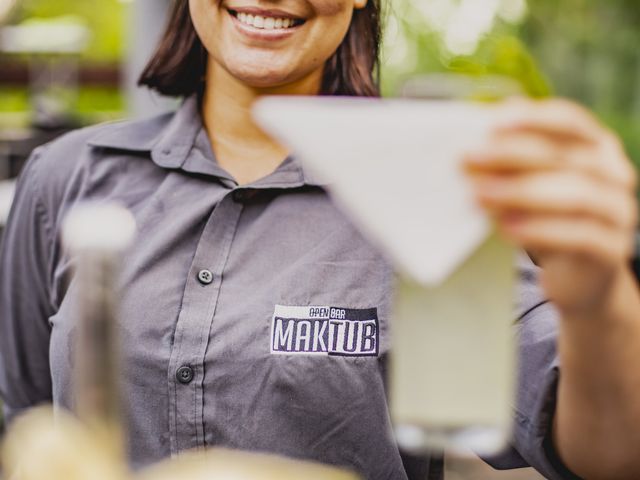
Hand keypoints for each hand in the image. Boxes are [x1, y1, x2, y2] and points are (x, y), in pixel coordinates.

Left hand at [464, 98, 638, 318]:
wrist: (579, 279)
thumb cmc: (547, 222)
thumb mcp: (527, 190)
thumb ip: (507, 169)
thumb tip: (468, 153)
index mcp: (595, 147)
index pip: (570, 121)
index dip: (533, 118)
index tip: (492, 122)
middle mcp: (614, 174)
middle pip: (565, 156)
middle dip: (512, 154)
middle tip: (469, 159)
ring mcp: (618, 212)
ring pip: (576, 194)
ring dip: (521, 192)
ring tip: (480, 195)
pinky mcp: (611, 250)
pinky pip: (579, 235)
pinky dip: (540, 229)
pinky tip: (507, 228)